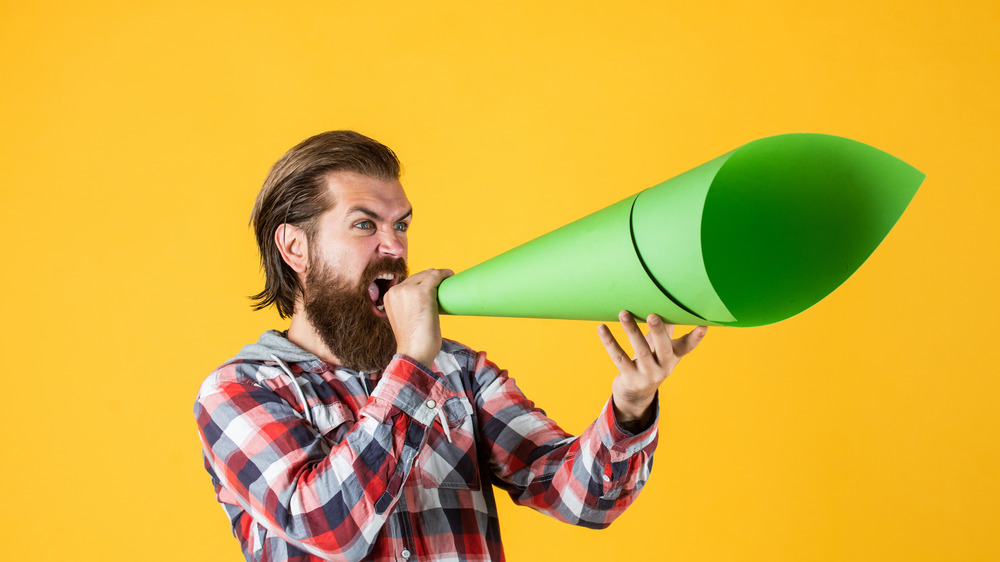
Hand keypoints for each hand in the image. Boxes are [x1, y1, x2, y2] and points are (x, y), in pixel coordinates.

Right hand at [383, 268, 453, 366]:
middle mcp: (395, 291)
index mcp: (389, 296)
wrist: (414, 354)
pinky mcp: (422, 292)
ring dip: (439, 275)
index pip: (409, 282)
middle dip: (432, 277)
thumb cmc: (414, 342)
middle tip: (445, 284)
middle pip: (418, 276)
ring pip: (427, 274)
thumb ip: (409, 309)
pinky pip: (435, 276)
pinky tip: (451, 276)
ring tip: (449, 281)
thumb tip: (427, 304)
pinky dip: (444, 274)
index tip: (436, 285)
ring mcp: (407, 290)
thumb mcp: (406, 320)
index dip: (424, 280)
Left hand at [598, 311, 706, 425]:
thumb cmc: (650, 360)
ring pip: (639, 351)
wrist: (636, 394)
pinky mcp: (630, 378)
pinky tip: (602, 328)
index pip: (687, 346)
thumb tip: (667, 300)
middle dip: (658, 331)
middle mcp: (663, 367)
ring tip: (623, 313)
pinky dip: (610, 342)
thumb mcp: (661, 348)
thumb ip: (665, 328)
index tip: (704, 325)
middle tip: (653, 315)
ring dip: (631, 331)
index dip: (696, 337)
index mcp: (673, 357)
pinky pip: (619, 358)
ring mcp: (647, 375)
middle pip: (663, 348)